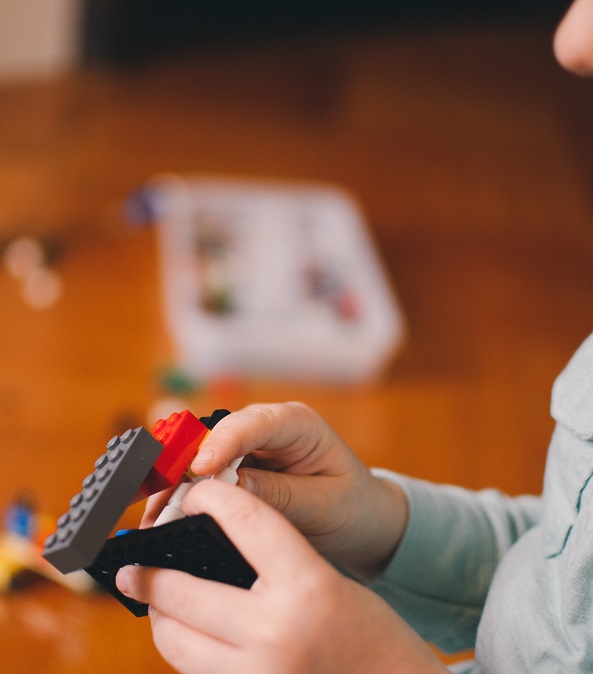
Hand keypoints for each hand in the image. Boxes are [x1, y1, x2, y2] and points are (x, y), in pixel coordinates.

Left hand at [118, 480, 445, 673]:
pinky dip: (184, 648)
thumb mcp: (332, 583)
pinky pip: (194, 672)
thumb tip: (216, 542)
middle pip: (183, 589)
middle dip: (149, 571)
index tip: (194, 493)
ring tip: (154, 598)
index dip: (212, 497)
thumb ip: (278, 561)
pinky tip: (187, 632)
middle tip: (132, 563)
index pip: (246, 521)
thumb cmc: (375, 636)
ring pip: (174, 641)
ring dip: (159, 614)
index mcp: (308, 588)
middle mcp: (275, 634)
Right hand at [144, 402, 407, 580]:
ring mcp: (249, 445)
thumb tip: (227, 488)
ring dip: (176, 484)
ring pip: (200, 454)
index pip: (254, 424)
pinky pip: (203, 475)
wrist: (361, 518)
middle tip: (160, 503)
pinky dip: (183, 495)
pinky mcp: (237, 466)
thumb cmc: (350, 506)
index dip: (222, 443)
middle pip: (215, 436)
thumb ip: (278, 494)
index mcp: (298, 424)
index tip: (199, 470)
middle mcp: (267, 427)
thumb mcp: (323, 505)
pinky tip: (165, 517)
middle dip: (184, 467)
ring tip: (154, 517)